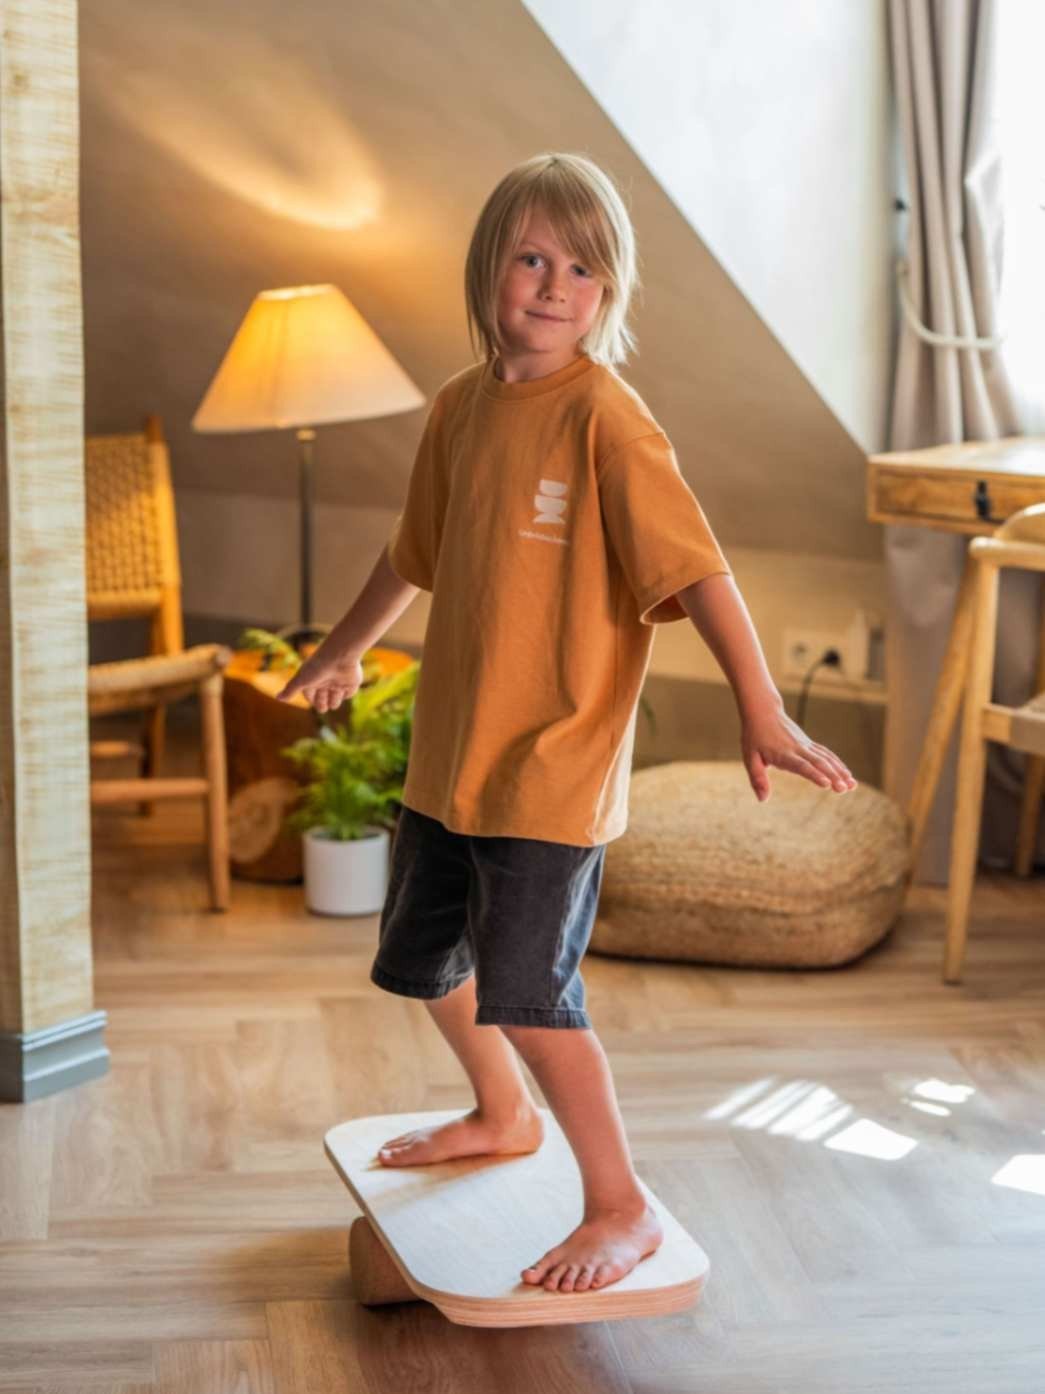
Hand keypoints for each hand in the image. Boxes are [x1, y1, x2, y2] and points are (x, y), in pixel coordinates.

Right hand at [275, 651, 363, 713]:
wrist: (340, 656)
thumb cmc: (318, 667)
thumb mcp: (301, 680)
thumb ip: (290, 690)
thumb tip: (277, 698)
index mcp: (313, 679)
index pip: (310, 693)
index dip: (311, 699)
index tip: (313, 703)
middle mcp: (325, 680)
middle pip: (323, 697)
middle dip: (322, 703)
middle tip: (323, 708)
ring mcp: (338, 681)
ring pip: (336, 697)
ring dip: (334, 701)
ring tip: (333, 702)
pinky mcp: (351, 681)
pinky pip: (350, 692)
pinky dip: (348, 693)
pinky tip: (346, 690)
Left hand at [741, 703, 856, 802]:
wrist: (763, 712)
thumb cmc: (754, 736)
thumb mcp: (750, 758)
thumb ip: (757, 779)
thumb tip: (763, 800)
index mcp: (783, 754)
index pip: (801, 765)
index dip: (814, 774)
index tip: (826, 784)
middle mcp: (798, 749)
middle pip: (819, 763)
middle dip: (833, 776)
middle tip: (845, 789)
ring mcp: (805, 745)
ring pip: (826, 758)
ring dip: (840, 771)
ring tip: (852, 785)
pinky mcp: (809, 743)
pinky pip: (826, 754)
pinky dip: (838, 763)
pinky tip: (847, 774)